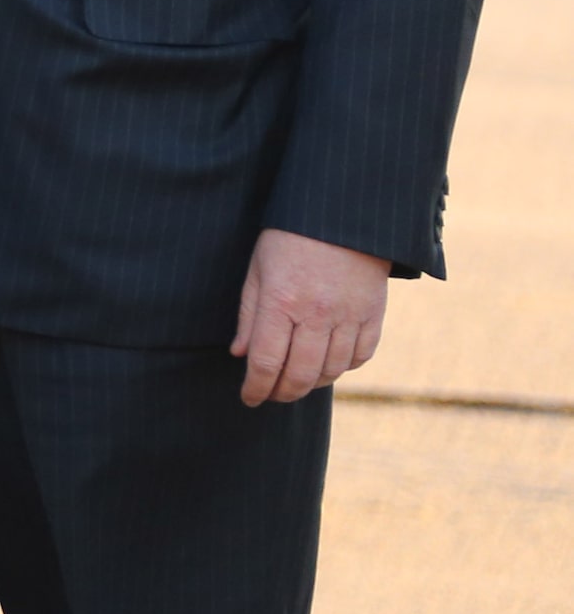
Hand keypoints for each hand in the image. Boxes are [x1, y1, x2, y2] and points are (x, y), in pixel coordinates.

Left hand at [230, 227, 389, 405]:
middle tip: (271, 396)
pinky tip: (328, 365)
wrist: (340, 214)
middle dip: (282, 393)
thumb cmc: (288, 239)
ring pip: (331, 371)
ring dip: (311, 384)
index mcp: (281, 301)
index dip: (256, 388)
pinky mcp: (373, 315)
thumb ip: (249, 314)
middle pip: (300, 375)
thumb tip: (240, 355)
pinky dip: (343, 368)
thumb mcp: (258, 269)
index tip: (249, 398)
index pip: (266, 362)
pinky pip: (361, 356)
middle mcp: (317, 314)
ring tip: (296, 382)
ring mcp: (349, 316)